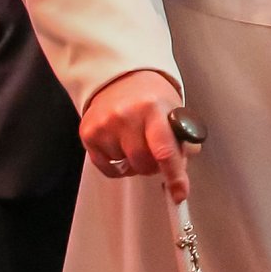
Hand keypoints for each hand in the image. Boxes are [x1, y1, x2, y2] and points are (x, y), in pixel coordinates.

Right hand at [80, 70, 192, 201]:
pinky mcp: (88, 133)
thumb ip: (182, 140)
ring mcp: (104, 125)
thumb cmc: (151, 97)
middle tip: (156, 154)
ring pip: (126, 167)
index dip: (175, 176)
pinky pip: (107, 168)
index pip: (165, 150)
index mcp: (153, 108)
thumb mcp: (175, 110)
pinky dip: (118, 165)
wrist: (120, 78)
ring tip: (136, 142)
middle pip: (144, 163)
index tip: (180, 194)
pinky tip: (121, 148)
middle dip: (154, 166)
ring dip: (135, 163)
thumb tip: (181, 167)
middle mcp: (126, 116)